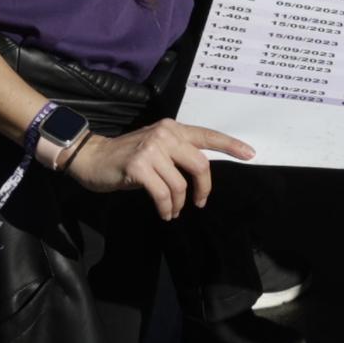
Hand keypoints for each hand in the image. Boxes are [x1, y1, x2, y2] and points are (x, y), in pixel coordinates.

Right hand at [70, 116, 255, 215]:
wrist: (92, 158)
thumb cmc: (127, 157)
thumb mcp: (156, 148)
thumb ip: (177, 153)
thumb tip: (201, 175)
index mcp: (172, 128)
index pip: (207, 135)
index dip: (231, 145)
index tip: (250, 154)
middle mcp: (164, 134)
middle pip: (200, 164)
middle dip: (204, 188)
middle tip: (199, 203)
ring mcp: (151, 149)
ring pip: (180, 184)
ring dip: (179, 203)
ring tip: (173, 210)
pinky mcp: (139, 166)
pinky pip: (164, 194)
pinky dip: (167, 208)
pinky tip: (165, 213)